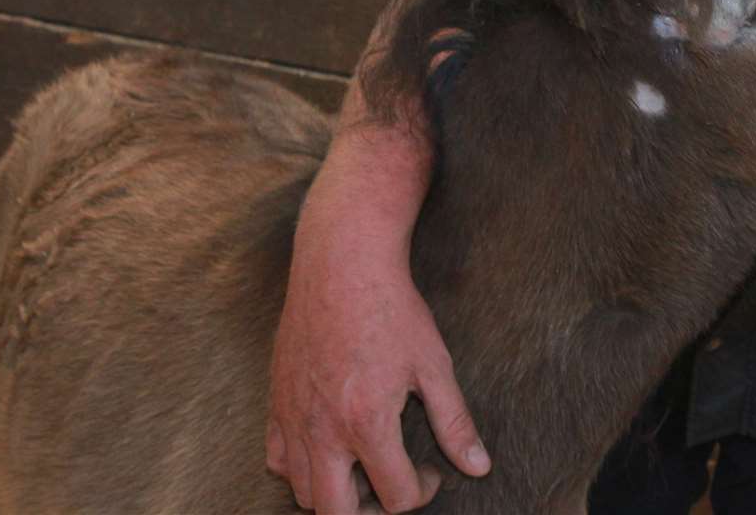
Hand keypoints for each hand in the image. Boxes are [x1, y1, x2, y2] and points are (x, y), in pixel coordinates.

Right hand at [266, 210, 489, 512]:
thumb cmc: (392, 310)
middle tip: (392, 486)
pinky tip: (329, 446)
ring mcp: (294, 418)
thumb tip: (479, 465)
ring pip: (304, 492)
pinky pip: (278, 459)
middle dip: (372, 512)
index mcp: (367, 423)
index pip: (395, 497)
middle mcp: (323, 430)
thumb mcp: (434, 365)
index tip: (431, 472)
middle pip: (337, 514)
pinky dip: (301, 468)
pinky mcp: (276, 403)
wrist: (343, 266)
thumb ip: (454, 421)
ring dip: (337, 493)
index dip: (422, 492)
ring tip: (365, 468)